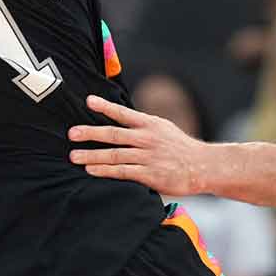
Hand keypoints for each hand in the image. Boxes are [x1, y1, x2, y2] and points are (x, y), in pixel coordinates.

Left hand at [69, 94, 210, 195]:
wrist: (203, 166)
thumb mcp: (163, 128)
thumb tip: (119, 119)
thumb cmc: (179, 148)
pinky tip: (91, 170)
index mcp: (150, 124)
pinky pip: (123, 172)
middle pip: (113, 134)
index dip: (105, 106)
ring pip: (114, 154)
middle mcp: (147, 138)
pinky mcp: (150, 175)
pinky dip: (105, 170)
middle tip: (72, 133)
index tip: (89, 100)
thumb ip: (142, 125)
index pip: (124, 113)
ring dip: (92, 155)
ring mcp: (148, 157)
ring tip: (74, 156)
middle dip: (90, 133)